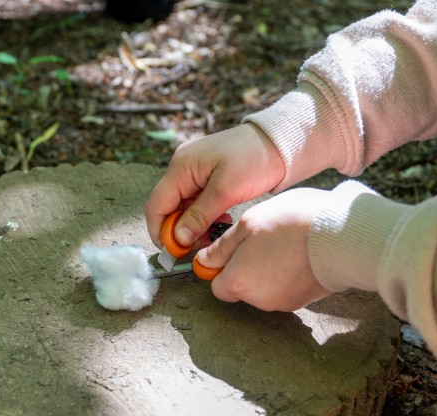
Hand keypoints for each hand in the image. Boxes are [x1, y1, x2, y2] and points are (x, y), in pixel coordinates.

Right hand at [144, 123, 284, 249]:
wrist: (280, 142)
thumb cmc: (255, 159)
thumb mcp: (227, 191)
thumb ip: (199, 216)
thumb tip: (178, 239)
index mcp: (181, 167)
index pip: (156, 205)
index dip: (160, 231)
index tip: (174, 251)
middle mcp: (181, 167)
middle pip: (167, 208)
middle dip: (178, 230)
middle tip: (197, 246)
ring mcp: (192, 171)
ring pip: (182, 207)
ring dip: (192, 225)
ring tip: (212, 235)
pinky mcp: (205, 176)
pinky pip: (195, 202)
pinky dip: (203, 216)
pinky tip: (218, 221)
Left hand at [195, 188, 333, 311]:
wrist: (342, 236)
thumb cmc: (292, 224)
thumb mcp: (248, 225)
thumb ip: (222, 247)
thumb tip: (204, 261)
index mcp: (239, 283)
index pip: (218, 286)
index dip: (223, 268)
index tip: (234, 249)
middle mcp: (258, 300)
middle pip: (243, 287)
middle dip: (247, 267)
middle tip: (263, 239)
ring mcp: (283, 303)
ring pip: (265, 288)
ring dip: (269, 269)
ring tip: (285, 243)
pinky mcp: (304, 301)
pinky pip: (287, 288)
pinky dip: (289, 274)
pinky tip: (300, 253)